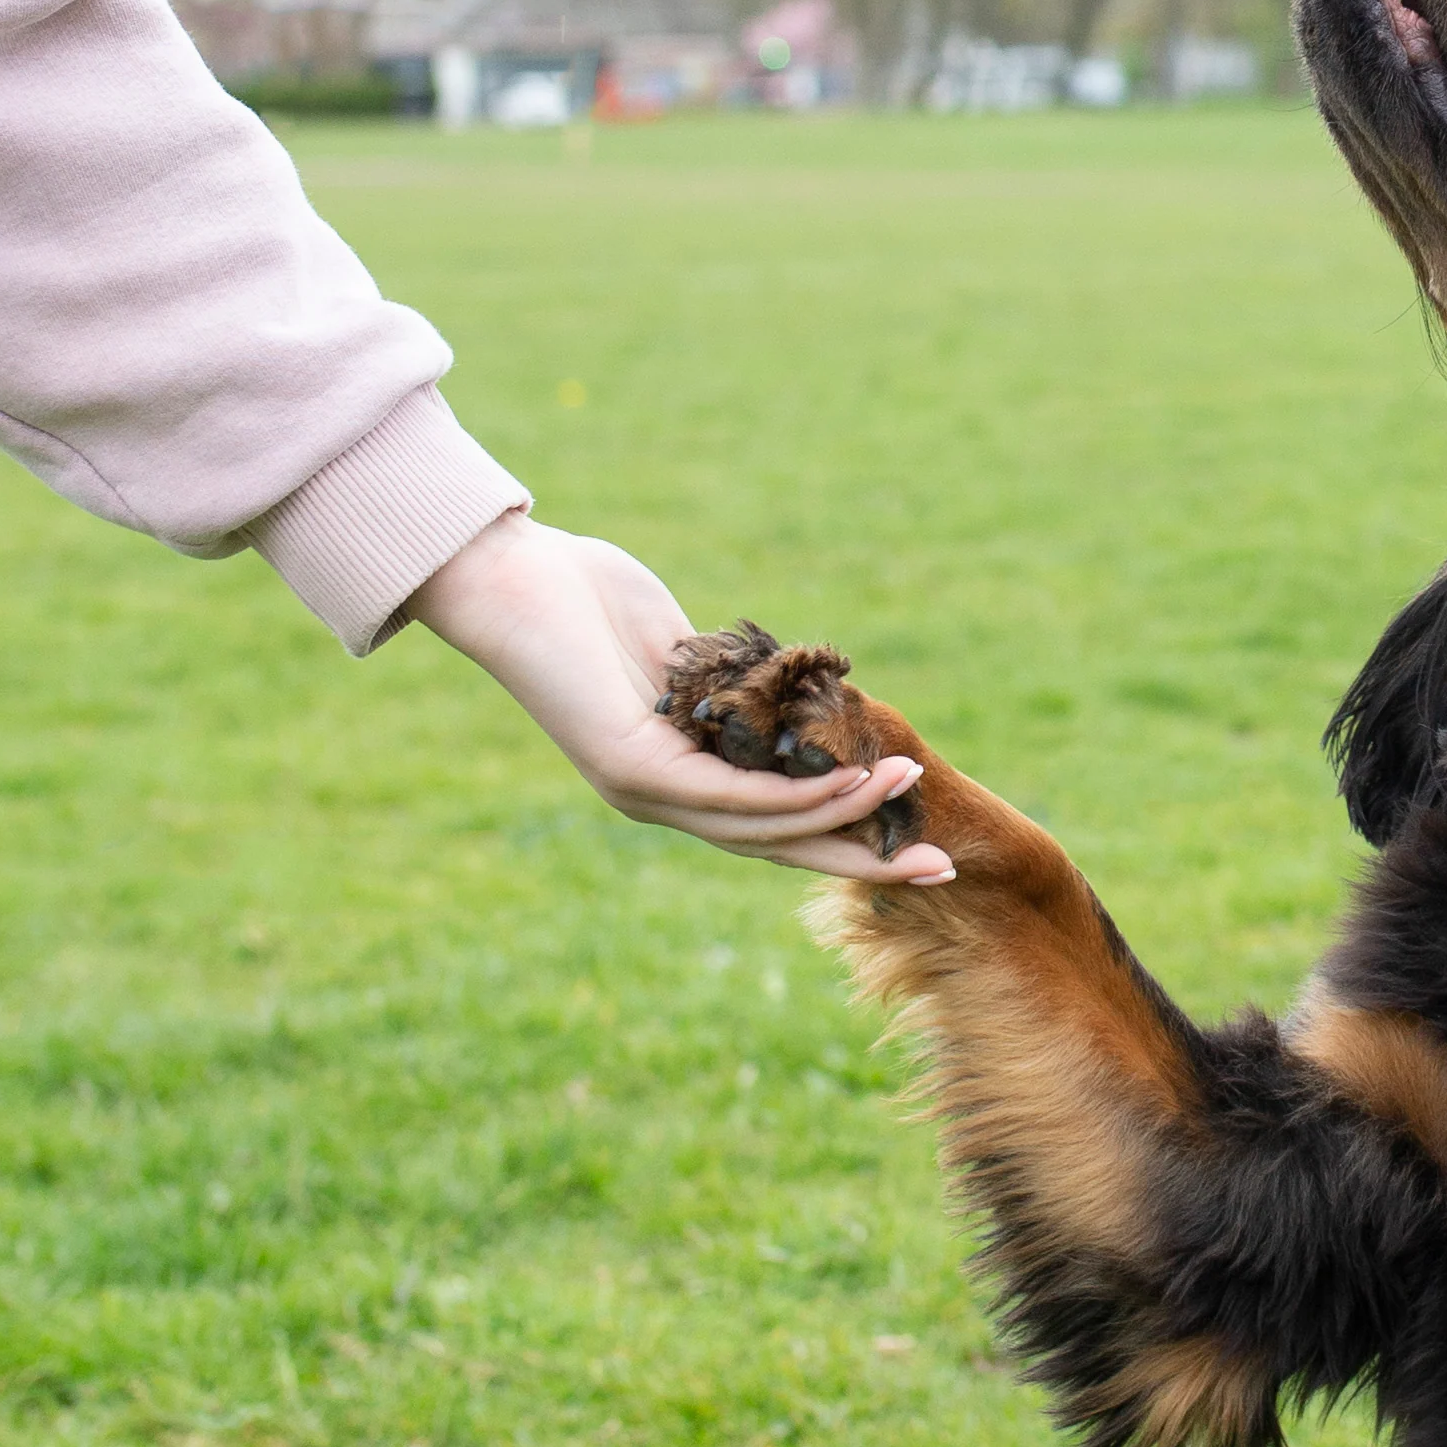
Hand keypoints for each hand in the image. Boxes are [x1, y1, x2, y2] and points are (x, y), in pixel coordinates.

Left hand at [410, 514, 955, 883]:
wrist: (506, 576)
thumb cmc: (587, 595)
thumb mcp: (686, 650)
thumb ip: (737, 685)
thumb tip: (791, 688)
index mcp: (672, 778)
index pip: (772, 826)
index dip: (845, 839)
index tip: (913, 846)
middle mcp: (657, 800)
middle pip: (778, 848)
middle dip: (863, 861)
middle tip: (941, 870)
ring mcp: (641, 792)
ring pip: (761, 827)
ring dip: (844, 815)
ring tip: (910, 787)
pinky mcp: (630, 769)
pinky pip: (730, 796)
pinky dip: (795, 797)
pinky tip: (848, 783)